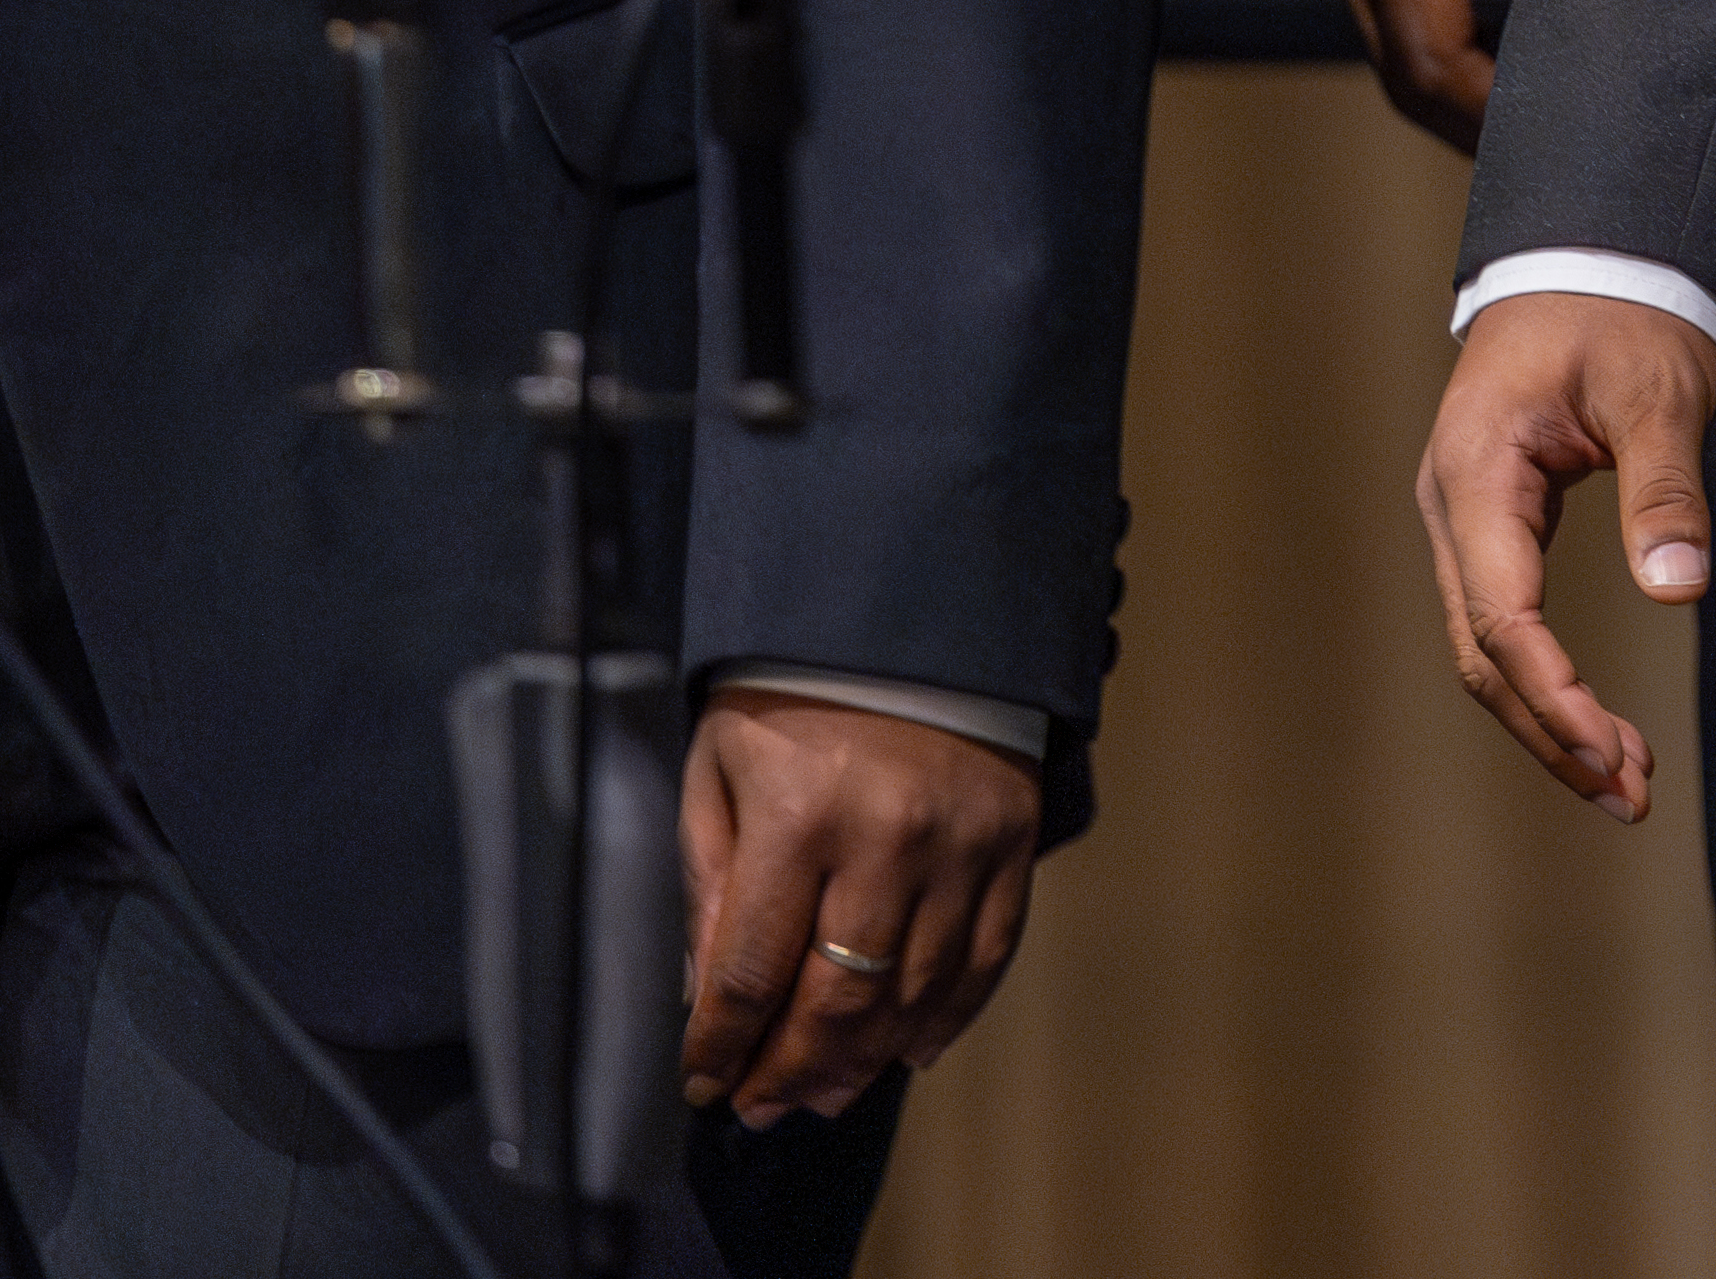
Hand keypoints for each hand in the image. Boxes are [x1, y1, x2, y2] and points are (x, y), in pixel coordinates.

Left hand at [675, 694, 1040, 1128]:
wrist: (911, 607)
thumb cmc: (791, 692)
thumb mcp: (719, 767)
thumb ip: (709, 884)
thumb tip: (707, 1000)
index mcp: (795, 813)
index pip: (749, 971)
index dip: (720, 1046)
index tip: (701, 1086)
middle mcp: (885, 836)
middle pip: (835, 1001)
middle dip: (788, 1072)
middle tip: (761, 1108)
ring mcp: (961, 843)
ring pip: (913, 995)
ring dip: (862, 1062)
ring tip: (823, 1094)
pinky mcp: (1014, 840)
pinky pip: (988, 957)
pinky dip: (949, 1018)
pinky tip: (909, 1051)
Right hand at [1312, 0, 1579, 149]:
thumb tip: (1583, 11)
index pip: (1427, 62)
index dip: (1487, 120)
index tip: (1555, 147)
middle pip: (1402, 71)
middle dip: (1472, 127)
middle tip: (1554, 161)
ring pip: (1397, 43)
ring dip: (1460, 90)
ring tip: (1538, 122)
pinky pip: (1400, 3)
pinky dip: (1449, 43)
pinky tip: (1506, 51)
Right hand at [1421, 288, 1715, 818]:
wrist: (1590, 252)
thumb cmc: (1622, 311)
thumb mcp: (1657, 390)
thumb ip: (1665, 488)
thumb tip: (1681, 589)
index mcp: (1476, 472)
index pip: (1502, 616)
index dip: (1554, 696)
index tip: (1612, 753)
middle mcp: (1451, 505)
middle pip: (1483, 654)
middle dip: (1552, 731)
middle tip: (1628, 796)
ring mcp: (1463, 517)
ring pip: (1487, 649)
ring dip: (1549, 720)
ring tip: (1623, 784)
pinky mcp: (1490, 524)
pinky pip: (1504, 621)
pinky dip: (1547, 680)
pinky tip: (1598, 723)